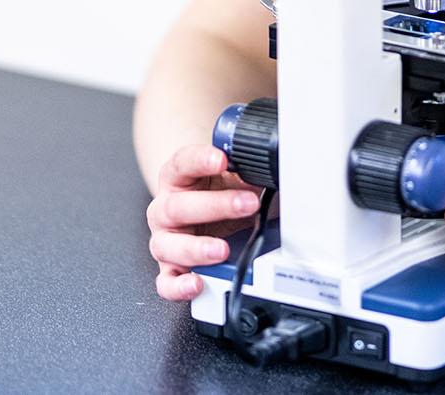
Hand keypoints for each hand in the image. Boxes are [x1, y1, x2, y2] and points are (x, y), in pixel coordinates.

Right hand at [146, 143, 261, 300]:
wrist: (208, 211)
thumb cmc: (220, 191)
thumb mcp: (236, 177)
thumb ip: (248, 172)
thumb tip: (278, 171)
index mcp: (178, 178)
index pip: (182, 164)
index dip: (200, 160)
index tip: (222, 160)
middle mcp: (167, 208)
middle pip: (178, 206)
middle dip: (215, 206)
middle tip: (248, 204)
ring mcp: (166, 239)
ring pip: (168, 245)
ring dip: (197, 248)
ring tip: (223, 249)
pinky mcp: (170, 267)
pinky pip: (167, 282)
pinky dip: (180, 286)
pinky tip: (197, 283)